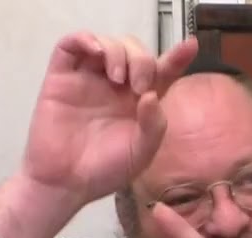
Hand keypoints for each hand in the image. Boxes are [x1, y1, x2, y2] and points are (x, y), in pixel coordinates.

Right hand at [0, 34, 198, 237]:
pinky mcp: (61, 78)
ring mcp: (87, 79)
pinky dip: (84, 39)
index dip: (176, 57)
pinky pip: (69, 45)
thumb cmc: (104, 171)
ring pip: (106, 43)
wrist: (66, 184)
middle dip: (142, 60)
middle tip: (140, 85)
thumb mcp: (141, 153)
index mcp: (138, 102)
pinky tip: (96, 52)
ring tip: (117, 78)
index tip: (190, 46)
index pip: (160, 71)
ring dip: (117, 51)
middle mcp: (114, 86)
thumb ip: (154, 125)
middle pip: (134, 51)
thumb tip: (152, 95)